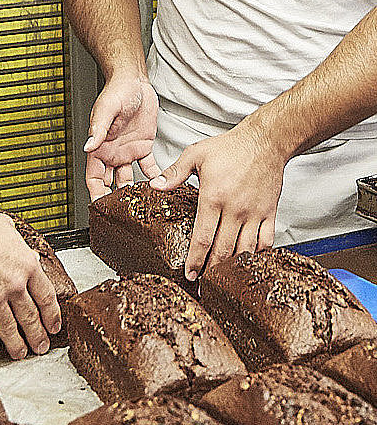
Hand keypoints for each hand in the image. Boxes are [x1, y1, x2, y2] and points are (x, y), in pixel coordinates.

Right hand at [0, 205, 61, 359]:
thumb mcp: (7, 227)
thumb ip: (20, 243)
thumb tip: (28, 251)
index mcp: (27, 265)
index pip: (46, 297)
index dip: (52, 316)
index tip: (53, 326)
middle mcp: (15, 285)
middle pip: (31, 318)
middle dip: (37, 336)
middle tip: (41, 347)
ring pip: (10, 329)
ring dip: (17, 344)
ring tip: (21, 354)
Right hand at [84, 76, 157, 199]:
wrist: (134, 81)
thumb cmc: (115, 91)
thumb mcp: (106, 110)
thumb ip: (98, 130)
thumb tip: (88, 147)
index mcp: (99, 148)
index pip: (93, 178)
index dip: (95, 194)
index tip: (99, 209)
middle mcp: (112, 154)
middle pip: (110, 183)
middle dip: (115, 200)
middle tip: (124, 217)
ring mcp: (128, 152)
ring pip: (130, 180)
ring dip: (136, 193)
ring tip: (144, 207)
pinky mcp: (143, 147)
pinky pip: (149, 167)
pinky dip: (155, 177)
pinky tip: (163, 187)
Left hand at [150, 120, 284, 279]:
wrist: (265, 141)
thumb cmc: (231, 147)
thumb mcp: (196, 154)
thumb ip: (174, 173)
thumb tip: (155, 184)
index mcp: (213, 197)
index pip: (202, 237)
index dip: (195, 259)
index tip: (189, 273)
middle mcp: (235, 210)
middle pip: (222, 250)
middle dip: (211, 270)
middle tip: (203, 282)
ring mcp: (254, 213)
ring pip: (244, 250)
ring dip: (233, 266)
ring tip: (223, 276)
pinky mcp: (269, 213)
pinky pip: (266, 241)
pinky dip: (258, 254)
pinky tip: (249, 260)